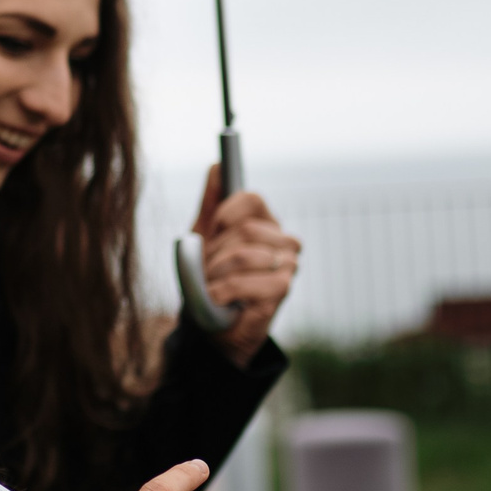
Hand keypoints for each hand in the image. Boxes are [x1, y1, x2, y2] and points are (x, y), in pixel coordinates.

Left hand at [191, 166, 302, 364]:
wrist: (212, 325)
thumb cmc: (210, 277)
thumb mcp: (203, 236)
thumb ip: (210, 201)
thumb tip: (216, 165)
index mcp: (266, 223)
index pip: (252, 198)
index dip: (226, 211)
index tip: (212, 227)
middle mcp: (284, 242)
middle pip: (245, 229)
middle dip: (215, 251)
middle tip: (207, 268)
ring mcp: (287, 266)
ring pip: (244, 255)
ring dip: (215, 273)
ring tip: (211, 285)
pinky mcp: (281, 291)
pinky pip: (243, 282)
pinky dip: (220, 291)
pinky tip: (217, 299)